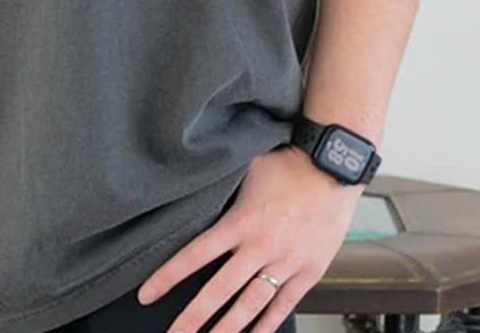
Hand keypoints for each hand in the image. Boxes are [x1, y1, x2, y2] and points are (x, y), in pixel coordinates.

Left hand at [137, 145, 361, 332]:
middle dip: (194, 317)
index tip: (146, 295)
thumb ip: (218, 185)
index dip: (167, 277)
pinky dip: (268, 324)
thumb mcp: (243, 168)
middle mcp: (261, 247)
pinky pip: (285, 304)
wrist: (333, 167)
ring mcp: (286, 262)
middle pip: (220, 290)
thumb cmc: (286, 163)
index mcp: (239, 222)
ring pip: (252, 304)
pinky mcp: (309, 271)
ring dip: (229, 328)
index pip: (194, 255)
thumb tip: (187, 180)